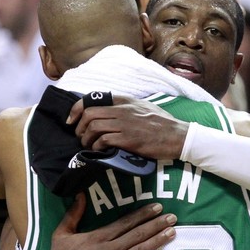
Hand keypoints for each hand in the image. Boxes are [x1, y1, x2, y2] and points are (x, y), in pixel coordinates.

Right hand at [42, 193, 176, 249]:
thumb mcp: (61, 235)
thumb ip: (73, 214)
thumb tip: (80, 195)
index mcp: (98, 237)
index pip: (126, 223)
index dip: (143, 214)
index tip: (157, 207)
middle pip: (138, 234)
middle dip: (156, 224)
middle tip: (172, 217)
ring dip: (158, 240)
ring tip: (172, 232)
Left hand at [68, 95, 188, 158]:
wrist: (178, 136)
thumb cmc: (163, 124)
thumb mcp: (144, 107)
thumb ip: (126, 107)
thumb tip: (108, 112)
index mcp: (125, 101)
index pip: (93, 98)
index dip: (76, 109)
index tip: (72, 121)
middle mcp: (123, 110)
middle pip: (89, 114)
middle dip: (79, 127)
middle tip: (81, 138)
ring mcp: (125, 124)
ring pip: (94, 127)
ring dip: (86, 139)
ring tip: (89, 146)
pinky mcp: (129, 139)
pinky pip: (104, 141)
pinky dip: (97, 147)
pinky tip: (101, 151)